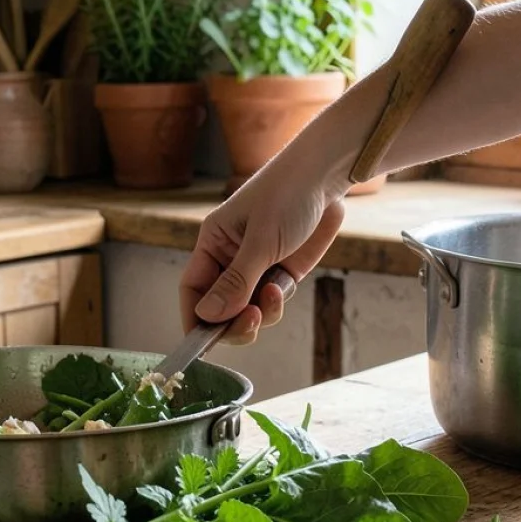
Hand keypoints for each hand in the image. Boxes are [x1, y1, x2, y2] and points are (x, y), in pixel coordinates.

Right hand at [179, 167, 346, 344]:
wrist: (327, 177)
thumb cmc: (287, 195)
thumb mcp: (260, 240)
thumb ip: (236, 281)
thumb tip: (208, 317)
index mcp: (212, 244)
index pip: (193, 290)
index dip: (194, 318)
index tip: (201, 344)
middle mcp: (229, 258)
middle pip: (220, 307)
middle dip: (232, 322)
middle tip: (251, 324)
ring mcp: (257, 267)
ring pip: (248, 309)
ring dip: (261, 313)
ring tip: (274, 295)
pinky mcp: (282, 271)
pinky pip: (273, 302)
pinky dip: (278, 303)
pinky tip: (284, 284)